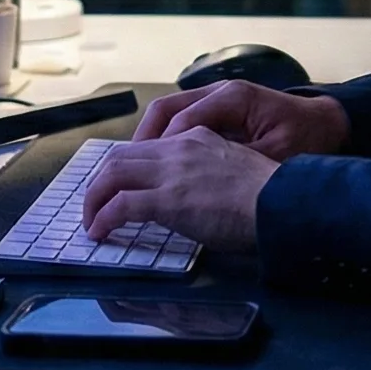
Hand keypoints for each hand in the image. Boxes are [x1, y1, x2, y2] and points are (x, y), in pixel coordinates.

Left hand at [81, 128, 278, 250]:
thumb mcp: (234, 168)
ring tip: (91, 221)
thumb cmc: (267, 195)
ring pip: (113, 173)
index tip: (119, 187)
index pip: (147, 146)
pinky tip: (99, 231)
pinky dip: (103, 217)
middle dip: (100, 181)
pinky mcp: (168, 200)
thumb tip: (194, 192)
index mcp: (197, 138)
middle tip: (95, 205)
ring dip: (94, 198)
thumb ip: (208, 171)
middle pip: (121, 156)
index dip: (126, 167)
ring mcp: (172, 173)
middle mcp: (179, 148)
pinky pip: (121, 205)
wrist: (279, 201)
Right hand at [132, 80, 350, 161]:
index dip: (158, 151)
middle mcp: (219, 92)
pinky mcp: (219, 111)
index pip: (181, 120)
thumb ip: (237, 165)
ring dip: (148, 142)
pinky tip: (157, 167)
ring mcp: (217, 98)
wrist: (330, 124)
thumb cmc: (306, 140)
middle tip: (119, 176)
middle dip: (140, 144)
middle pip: (165, 110)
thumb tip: (198, 184)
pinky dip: (163, 141)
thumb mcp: (275, 158)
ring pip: (168, 114)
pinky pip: (180, 121)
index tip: (140, 178)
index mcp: (232, 99)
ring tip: (131, 173)